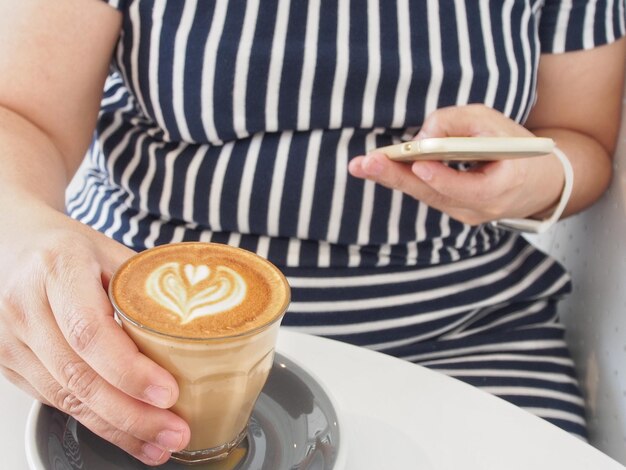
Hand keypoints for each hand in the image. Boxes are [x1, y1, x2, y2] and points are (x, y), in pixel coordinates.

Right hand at [0, 202, 189, 464]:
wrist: (12, 245)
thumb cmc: (66, 247)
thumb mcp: (109, 250)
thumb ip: (145, 286)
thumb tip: (198, 320)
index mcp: (57, 269)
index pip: (90, 331)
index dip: (129, 370)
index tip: (168, 392)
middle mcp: (26, 306)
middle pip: (78, 375)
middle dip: (132, 414)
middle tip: (174, 431)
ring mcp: (11, 339)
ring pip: (66, 398)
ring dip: (118, 429)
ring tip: (159, 442)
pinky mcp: (10, 364)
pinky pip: (55, 401)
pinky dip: (96, 423)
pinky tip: (128, 434)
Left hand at [349, 104, 564, 224]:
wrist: (537, 182)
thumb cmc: (516, 147)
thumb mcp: (495, 123)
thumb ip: (460, 122)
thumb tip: (423, 135)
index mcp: (504, 187)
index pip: (470, 189)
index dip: (443, 178)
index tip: (419, 164)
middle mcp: (481, 209)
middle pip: (434, 195)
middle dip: (397, 177)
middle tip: (366, 164)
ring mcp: (465, 214)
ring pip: (424, 195)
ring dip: (392, 178)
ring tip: (361, 166)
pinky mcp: (453, 210)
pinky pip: (425, 193)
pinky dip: (403, 179)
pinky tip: (378, 168)